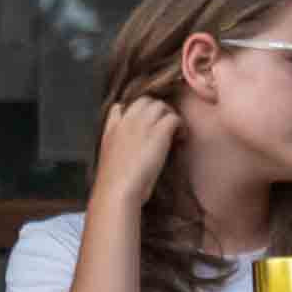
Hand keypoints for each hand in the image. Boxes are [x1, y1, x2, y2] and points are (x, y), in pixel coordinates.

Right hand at [90, 93, 178, 209]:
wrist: (117, 191)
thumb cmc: (115, 184)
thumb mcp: (109, 161)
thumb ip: (118, 149)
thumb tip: (131, 152)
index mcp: (111, 129)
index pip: (121, 107)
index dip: (136, 111)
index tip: (147, 124)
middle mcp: (125, 121)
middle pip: (145, 101)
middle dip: (157, 110)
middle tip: (166, 127)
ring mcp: (141, 124)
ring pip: (161, 105)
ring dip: (170, 116)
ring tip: (175, 133)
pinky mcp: (158, 131)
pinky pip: (175, 118)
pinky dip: (181, 126)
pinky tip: (181, 139)